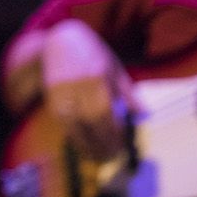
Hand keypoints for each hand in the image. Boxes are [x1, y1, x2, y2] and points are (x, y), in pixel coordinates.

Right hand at [39, 19, 134, 163]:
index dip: (114, 133)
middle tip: (114, 156)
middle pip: (90, 121)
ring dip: (87, 144)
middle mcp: (77, 85)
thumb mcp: (113, 67)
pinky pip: (63, 121)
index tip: (122, 146)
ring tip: (99, 157)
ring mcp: (62, 90)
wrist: (60, 39)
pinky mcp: (52, 95)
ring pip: (74, 125)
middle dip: (103, 142)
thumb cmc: (91, 52)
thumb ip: (128, 92)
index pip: (105, 112)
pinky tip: (83, 144)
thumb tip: (144, 114)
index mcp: (96, 76)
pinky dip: (73, 136)